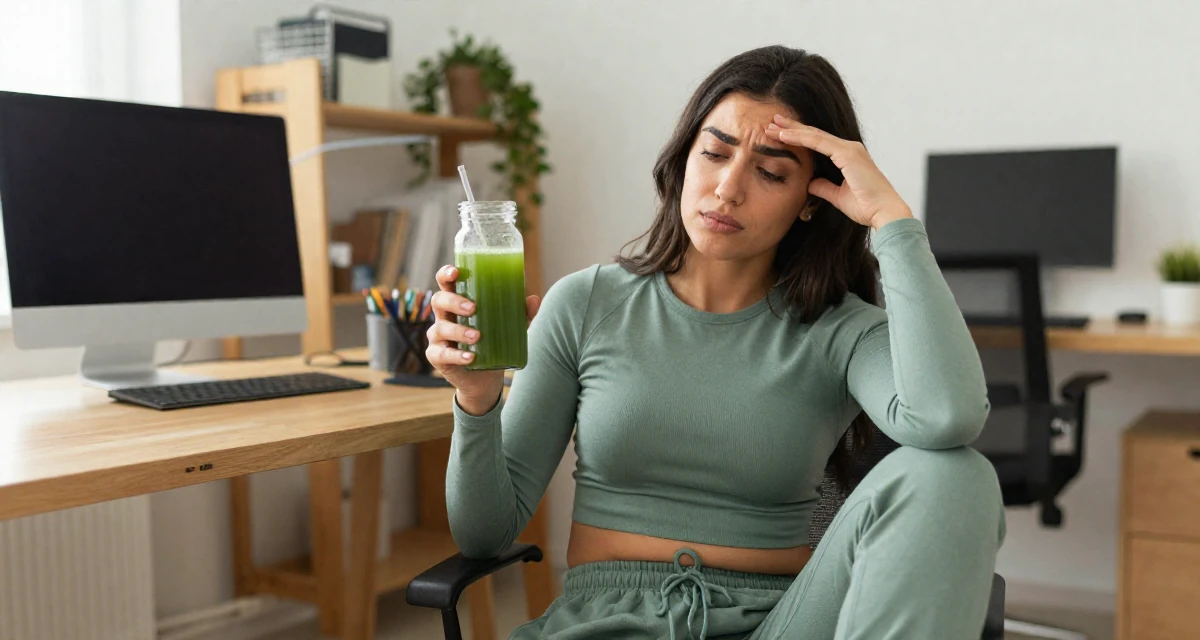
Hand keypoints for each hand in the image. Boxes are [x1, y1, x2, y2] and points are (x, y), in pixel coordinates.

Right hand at [426, 265, 540, 415]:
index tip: (455, 272)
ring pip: (440, 328)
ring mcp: (438, 338)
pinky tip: (470, 357)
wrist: (485, 380)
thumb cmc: (493, 343)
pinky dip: (457, 356)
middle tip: (473, 308)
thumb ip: (521, 314)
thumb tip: (534, 299)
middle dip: (454, 301)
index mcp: (457, 303)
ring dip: (459, 331)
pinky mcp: (437, 358)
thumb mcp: (509, 327)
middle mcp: (444, 317)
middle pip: (439, 301)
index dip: (446, 274)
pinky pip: (442, 355)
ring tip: (477, 336)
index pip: (445, 283)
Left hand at [765, 114, 912, 229]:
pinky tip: (784, 136)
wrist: (884, 213)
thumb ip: (824, 187)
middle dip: (792, 128)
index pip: (817, 143)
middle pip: (814, 134)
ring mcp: (849, 149)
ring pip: (814, 135)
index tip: (779, 134)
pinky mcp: (847, 154)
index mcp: (848, 156)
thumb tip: (810, 183)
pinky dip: (800, 138)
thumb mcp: (838, 197)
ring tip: (772, 125)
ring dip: (791, 130)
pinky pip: (818, 142)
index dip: (798, 137)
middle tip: (772, 121)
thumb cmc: (866, 207)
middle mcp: (849, 148)